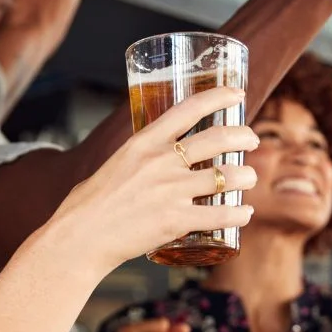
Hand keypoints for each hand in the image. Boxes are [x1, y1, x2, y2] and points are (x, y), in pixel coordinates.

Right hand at [46, 86, 258, 274]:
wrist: (79, 237)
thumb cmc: (90, 204)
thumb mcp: (117, 164)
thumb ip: (143, 158)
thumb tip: (163, 156)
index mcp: (144, 142)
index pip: (188, 109)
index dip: (218, 97)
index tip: (236, 94)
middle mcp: (160, 162)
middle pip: (217, 139)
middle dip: (243, 136)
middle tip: (252, 140)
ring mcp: (170, 191)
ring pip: (226, 177)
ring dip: (246, 176)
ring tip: (249, 177)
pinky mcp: (175, 221)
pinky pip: (220, 216)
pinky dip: (239, 214)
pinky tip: (245, 213)